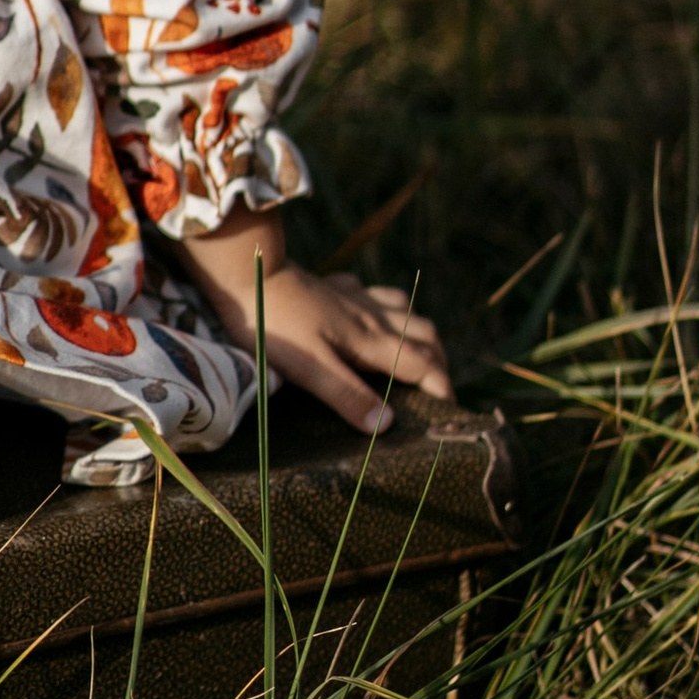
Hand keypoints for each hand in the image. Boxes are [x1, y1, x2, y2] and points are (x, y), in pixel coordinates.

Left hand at [179, 208, 452, 435]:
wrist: (247, 273)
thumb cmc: (274, 326)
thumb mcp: (310, 368)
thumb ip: (348, 394)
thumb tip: (387, 426)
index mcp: (369, 339)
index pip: (423, 363)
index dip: (442, 387)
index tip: (451, 412)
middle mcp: (369, 315)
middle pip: (424, 333)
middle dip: (440, 361)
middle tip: (438, 389)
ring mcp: (351, 297)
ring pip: (403, 309)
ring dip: (417, 332)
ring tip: (416, 355)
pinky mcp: (332, 288)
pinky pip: (371, 294)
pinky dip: (383, 309)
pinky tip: (370, 317)